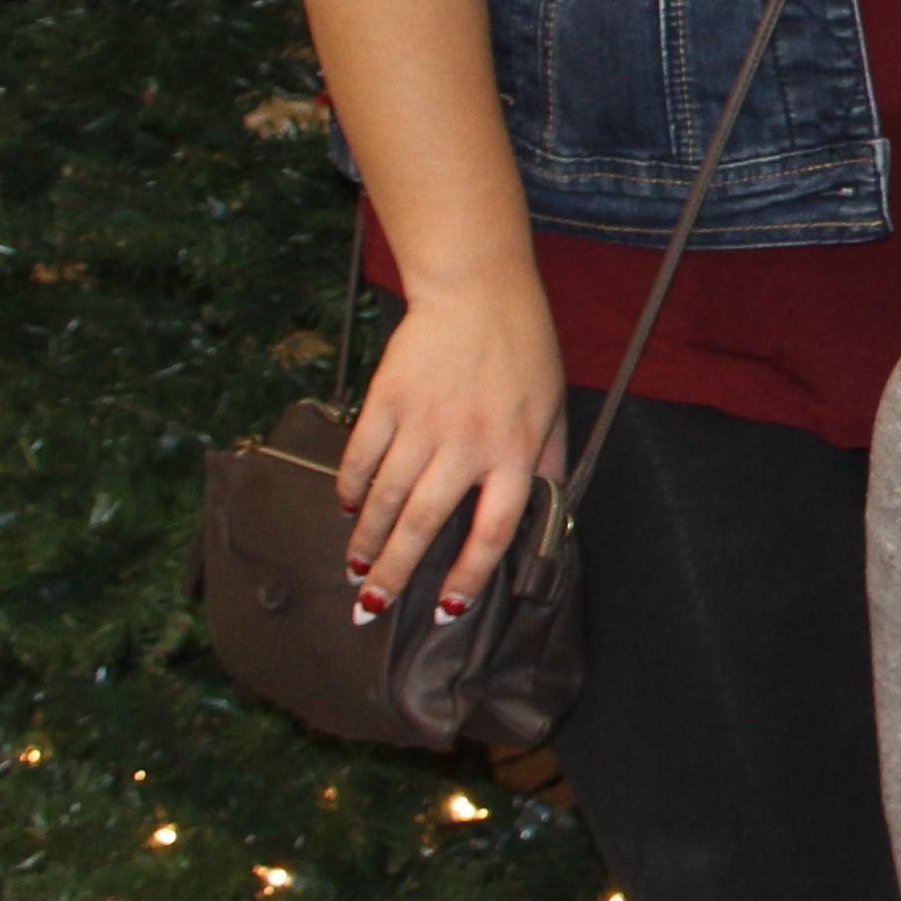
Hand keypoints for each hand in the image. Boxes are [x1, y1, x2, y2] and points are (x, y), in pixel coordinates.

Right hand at [331, 257, 569, 617]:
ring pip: (386, 498)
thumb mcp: (553, 406)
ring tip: (355, 571)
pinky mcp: (387, 399)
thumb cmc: (523, 348)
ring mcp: (423, 421)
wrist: (478, 291)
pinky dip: (350, 486)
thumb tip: (550, 513)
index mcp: (516, 450)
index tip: (448, 609)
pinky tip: (347, 507)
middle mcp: (468, 443)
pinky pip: (362, 456)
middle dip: (394, 574)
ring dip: (365, 541)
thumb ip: (548, 462)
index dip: (470, 575)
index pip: (494, 530)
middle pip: (425, 525)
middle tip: (371, 608)